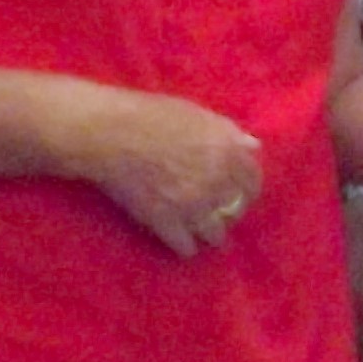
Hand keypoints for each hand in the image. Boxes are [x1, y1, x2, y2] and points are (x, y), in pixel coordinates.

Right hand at [69, 86, 264, 256]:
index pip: (252, 181)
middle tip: (220, 215)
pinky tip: (182, 245)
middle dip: (229, 214)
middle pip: (235, 211)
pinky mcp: (166, 222)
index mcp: (228, 152)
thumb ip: (228, 132)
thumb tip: (253, 146)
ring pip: (214, 234)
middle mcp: (217, 181)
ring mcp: (193, 205)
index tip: (241, 195)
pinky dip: (184, 247)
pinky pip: (185, 246)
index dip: (247, 190)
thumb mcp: (197, 114)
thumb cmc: (151, 114)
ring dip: (210, 234)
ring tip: (204, 234)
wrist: (110, 132)